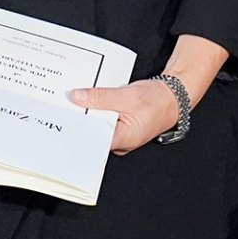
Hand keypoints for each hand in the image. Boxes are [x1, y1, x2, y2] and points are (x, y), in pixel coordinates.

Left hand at [68, 78, 184, 154]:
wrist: (173, 96)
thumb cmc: (158, 100)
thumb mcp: (127, 95)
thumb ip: (101, 97)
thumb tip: (77, 97)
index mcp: (124, 139)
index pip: (93, 140)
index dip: (77, 129)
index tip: (64, 118)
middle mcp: (120, 142)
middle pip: (92, 133)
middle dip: (80, 119)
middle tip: (65, 105)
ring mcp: (119, 136)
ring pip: (96, 126)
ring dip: (88, 114)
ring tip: (76, 102)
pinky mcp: (119, 127)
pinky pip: (102, 121)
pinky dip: (96, 111)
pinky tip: (89, 102)